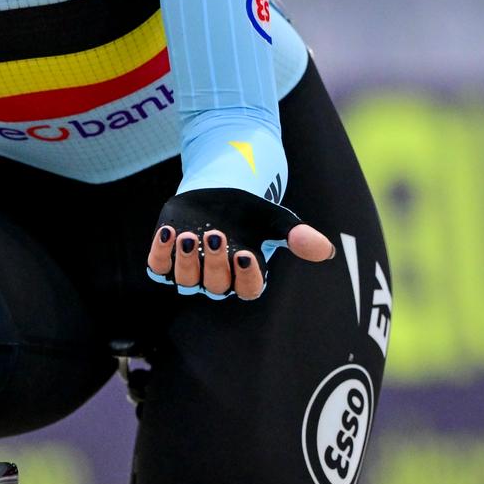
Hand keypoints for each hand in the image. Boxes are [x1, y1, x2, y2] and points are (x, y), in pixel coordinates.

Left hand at [145, 188, 333, 300]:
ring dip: (185, 260)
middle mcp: (218, 278)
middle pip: (216, 285)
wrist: (219, 195)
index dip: (246, 276)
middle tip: (215, 235)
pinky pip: (159, 267)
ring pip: (185, 281)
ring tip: (188, 235)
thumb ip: (298, 236)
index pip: (249, 289)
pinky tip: (168, 231)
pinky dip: (160, 252)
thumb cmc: (251, 213)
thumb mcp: (275, 220)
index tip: (245, 253)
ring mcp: (191, 270)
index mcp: (246, 274)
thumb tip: (325, 251)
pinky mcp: (167, 258)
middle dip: (215, 263)